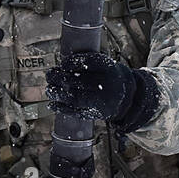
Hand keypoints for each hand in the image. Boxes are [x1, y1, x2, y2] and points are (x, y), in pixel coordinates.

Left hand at [45, 50, 159, 132]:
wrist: (129, 97)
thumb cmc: (109, 77)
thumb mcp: (105, 65)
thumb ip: (86, 64)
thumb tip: (60, 66)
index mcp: (110, 68)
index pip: (90, 63)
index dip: (73, 63)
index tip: (62, 64)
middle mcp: (107, 85)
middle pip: (80, 81)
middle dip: (60, 78)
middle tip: (50, 75)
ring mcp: (102, 101)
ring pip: (77, 98)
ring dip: (59, 93)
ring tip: (49, 89)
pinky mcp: (97, 114)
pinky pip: (77, 112)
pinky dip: (62, 109)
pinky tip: (52, 104)